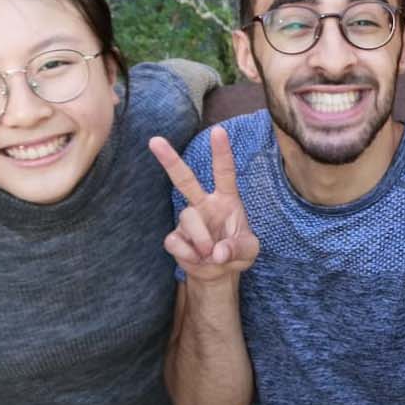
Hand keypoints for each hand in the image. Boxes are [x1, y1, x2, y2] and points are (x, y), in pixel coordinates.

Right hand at [151, 127, 258, 282]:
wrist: (218, 274)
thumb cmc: (236, 252)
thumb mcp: (249, 251)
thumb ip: (238, 248)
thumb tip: (217, 253)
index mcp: (226, 199)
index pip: (224, 172)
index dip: (221, 152)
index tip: (218, 131)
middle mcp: (204, 204)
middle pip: (185, 179)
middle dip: (170, 160)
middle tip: (154, 140)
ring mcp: (188, 220)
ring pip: (187, 218)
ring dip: (201, 239)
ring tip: (210, 254)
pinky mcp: (175, 238)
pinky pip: (175, 241)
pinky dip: (188, 254)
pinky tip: (197, 259)